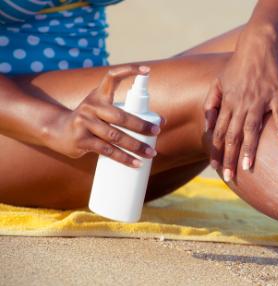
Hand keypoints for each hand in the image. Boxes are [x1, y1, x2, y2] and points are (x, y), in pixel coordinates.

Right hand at [46, 65, 162, 167]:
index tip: (147, 70)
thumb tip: (161, 121)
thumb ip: (124, 111)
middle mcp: (91, 106)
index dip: (129, 70)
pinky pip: (107, 151)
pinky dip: (124, 158)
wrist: (57, 131)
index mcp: (98, 95)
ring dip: (136, 146)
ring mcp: (85, 123)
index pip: (113, 76)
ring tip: (151, 153)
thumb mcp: (101, 108)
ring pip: (116, 136)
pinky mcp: (82, 140)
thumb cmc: (89, 120)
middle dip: (141, 125)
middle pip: (121, 116)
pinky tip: (136, 163)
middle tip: (157, 131)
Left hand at [203, 31, 277, 181]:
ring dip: (250, 148)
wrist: (257, 46)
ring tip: (249, 167)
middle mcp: (241, 104)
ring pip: (252, 128)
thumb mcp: (218, 82)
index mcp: (228, 103)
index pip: (220, 133)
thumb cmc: (238, 66)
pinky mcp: (276, 93)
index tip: (217, 169)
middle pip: (233, 135)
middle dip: (230, 158)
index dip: (217, 152)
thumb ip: (211, 103)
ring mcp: (259, 99)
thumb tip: (208, 124)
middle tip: (230, 177)